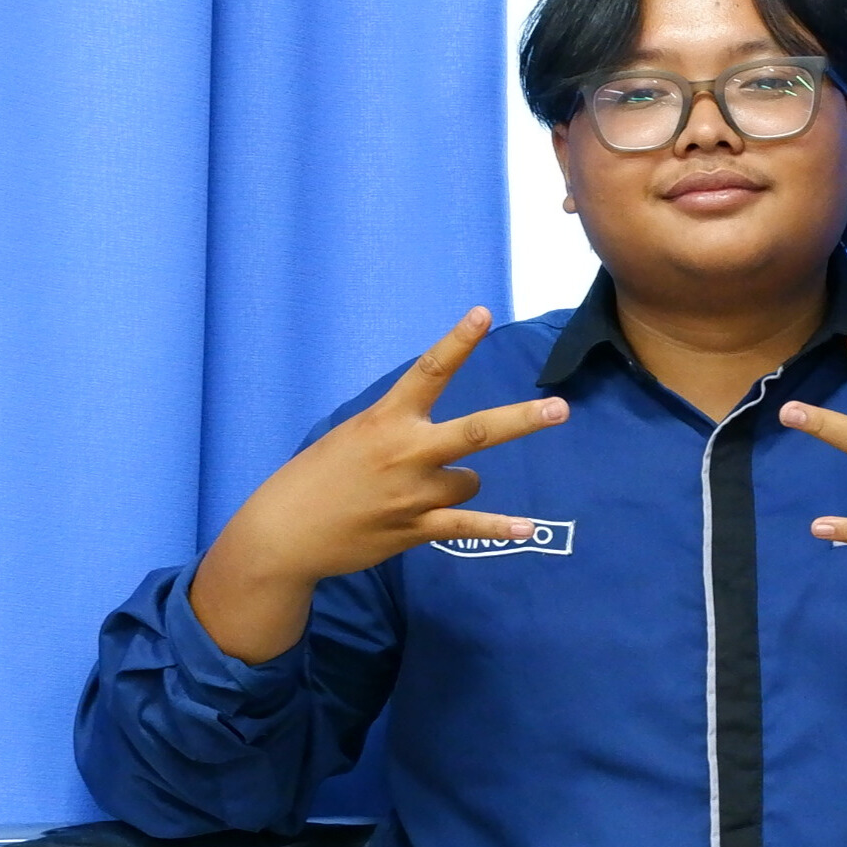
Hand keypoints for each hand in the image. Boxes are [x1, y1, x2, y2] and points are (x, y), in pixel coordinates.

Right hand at [190, 309, 567, 661]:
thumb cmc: (319, 477)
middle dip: (521, 420)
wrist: (286, 533)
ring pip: (469, 480)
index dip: (458, 341)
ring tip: (416, 491)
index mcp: (385, 419)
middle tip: (560, 409)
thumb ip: (397, 427)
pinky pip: (468, 526)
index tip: (483, 312)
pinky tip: (530, 531)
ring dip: (457, 483)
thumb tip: (440, 435)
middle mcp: (405, 452)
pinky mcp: (416, 528)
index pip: (428, 371)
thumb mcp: (351, 435)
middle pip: (477, 431)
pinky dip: (500, 528)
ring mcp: (413, 493)